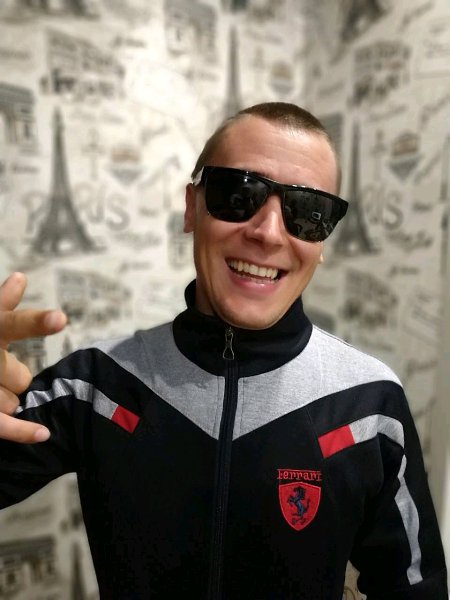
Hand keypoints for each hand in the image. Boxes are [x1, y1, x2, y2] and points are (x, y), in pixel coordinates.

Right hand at [0, 273, 66, 442]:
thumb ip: (1, 304)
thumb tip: (20, 278)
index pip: (10, 325)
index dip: (33, 323)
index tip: (60, 318)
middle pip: (20, 377)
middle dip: (11, 376)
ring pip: (9, 401)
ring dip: (1, 397)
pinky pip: (1, 423)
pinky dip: (20, 430)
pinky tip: (42, 434)